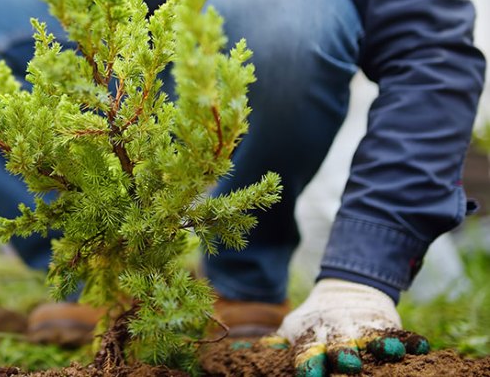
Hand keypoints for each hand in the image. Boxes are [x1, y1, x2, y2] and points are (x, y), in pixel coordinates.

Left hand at [267, 278, 428, 375]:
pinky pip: (400, 334)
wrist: (345, 290)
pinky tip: (421, 347)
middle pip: (340, 349)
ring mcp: (363, 330)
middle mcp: (337, 336)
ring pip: (372, 340)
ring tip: (386, 352)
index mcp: (311, 339)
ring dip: (379, 346)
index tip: (308, 374)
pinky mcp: (386, 325)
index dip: (308, 365)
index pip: (307, 355)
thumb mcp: (292, 330)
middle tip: (347, 365)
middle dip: (343, 357)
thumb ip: (274, 346)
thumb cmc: (314, 322)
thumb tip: (237, 354)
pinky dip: (410, 341)